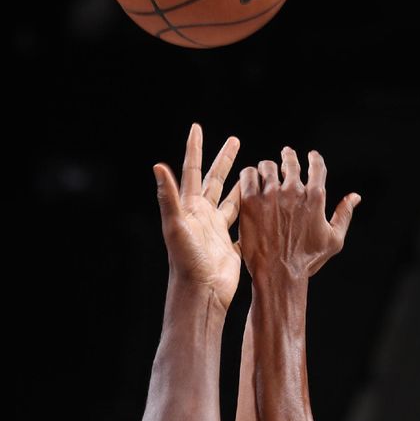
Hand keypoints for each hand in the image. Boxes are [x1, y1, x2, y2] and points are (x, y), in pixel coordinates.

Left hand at [153, 123, 241, 307]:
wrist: (201, 293)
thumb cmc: (186, 261)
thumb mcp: (175, 225)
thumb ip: (168, 196)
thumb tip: (157, 165)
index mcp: (190, 207)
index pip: (192, 171)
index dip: (194, 149)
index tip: (197, 127)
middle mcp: (203, 216)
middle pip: (215, 180)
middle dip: (224, 159)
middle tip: (235, 140)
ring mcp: (217, 230)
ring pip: (232, 200)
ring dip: (241, 184)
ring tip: (254, 169)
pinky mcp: (230, 246)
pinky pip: (243, 225)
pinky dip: (252, 213)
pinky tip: (262, 205)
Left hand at [239, 147, 360, 278]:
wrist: (278, 273)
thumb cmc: (307, 260)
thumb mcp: (333, 239)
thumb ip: (344, 214)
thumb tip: (355, 197)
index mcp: (316, 197)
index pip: (317, 166)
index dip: (314, 158)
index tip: (311, 156)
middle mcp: (294, 191)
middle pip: (291, 161)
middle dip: (289, 156)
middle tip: (286, 155)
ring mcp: (271, 195)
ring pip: (268, 166)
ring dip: (268, 167)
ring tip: (265, 171)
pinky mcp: (251, 201)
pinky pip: (248, 175)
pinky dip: (250, 175)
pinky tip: (250, 180)